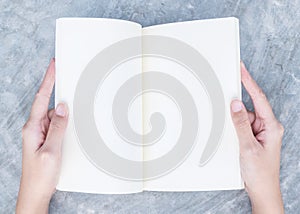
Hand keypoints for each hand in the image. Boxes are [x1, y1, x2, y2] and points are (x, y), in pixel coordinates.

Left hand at [16, 59, 67, 213]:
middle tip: (67, 79)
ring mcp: (39, 134)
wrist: (36, 193)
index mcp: (32, 128)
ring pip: (53, 116)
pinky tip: (68, 126)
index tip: (53, 66)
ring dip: (62, 113)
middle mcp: (34, 129)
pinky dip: (63, 122)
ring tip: (70, 111)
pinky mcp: (45, 140)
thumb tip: (61, 107)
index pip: (41, 98)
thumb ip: (57, 127)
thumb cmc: (40, 176)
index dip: (48, 80)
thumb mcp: (51, 150)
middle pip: (48, 105)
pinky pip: (55, 125)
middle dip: (58, 94)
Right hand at [230, 62, 283, 213]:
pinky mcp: (253, 138)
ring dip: (235, 121)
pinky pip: (242, 126)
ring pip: (243, 117)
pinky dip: (234, 127)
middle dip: (237, 106)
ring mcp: (260, 132)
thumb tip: (235, 105)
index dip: (249, 82)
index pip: (259, 99)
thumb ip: (241, 124)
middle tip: (227, 93)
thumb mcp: (248, 147)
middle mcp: (267, 127)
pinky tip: (231, 135)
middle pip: (249, 107)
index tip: (242, 69)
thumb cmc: (260, 173)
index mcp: (271, 126)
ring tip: (233, 135)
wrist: (262, 191)